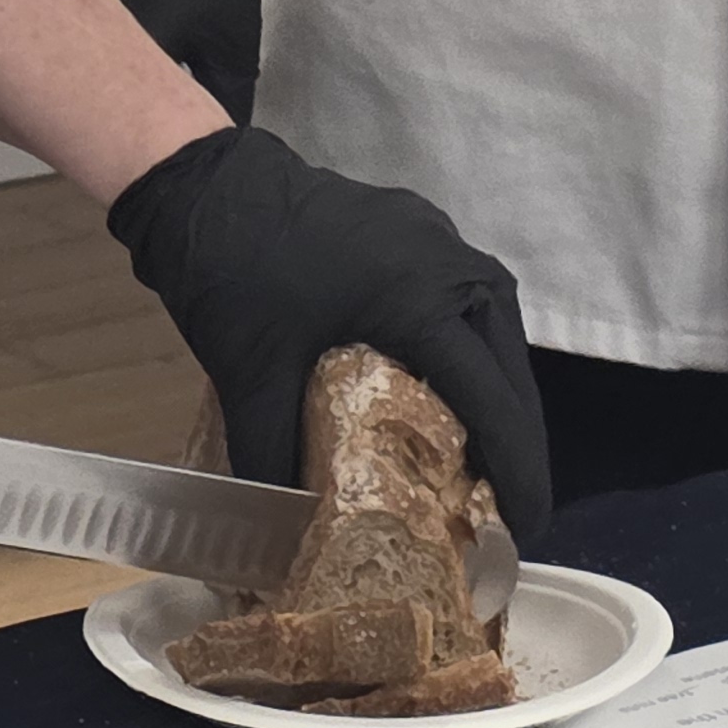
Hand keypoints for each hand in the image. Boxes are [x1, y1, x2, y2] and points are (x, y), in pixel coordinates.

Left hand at [107, 125, 550, 537]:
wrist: (203, 184)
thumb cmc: (233, 273)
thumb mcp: (251, 378)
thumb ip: (272, 462)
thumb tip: (280, 543)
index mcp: (424, 299)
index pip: (493, 402)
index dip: (516, 474)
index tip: (524, 532)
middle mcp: (451, 264)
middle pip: (510, 371)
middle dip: (517, 444)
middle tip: (508, 515)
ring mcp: (440, 239)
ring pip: (497, 335)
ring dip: (497, 399)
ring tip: (485, 469)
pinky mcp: (420, 231)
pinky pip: (468, 304)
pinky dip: (471, 357)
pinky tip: (449, 400)